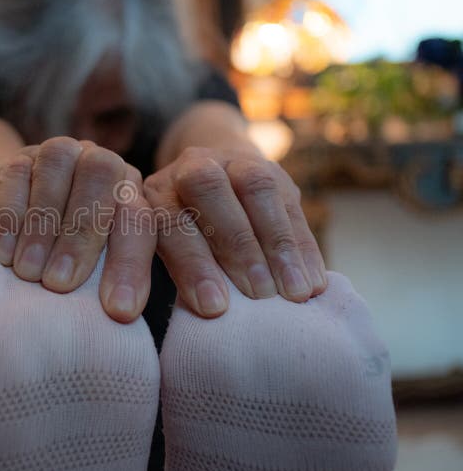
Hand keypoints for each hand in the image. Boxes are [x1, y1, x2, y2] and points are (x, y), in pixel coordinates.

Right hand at [0, 137, 156, 322]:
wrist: (12, 214)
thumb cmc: (62, 251)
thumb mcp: (92, 265)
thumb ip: (108, 278)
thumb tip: (121, 316)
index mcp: (130, 188)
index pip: (139, 218)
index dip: (131, 264)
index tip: (119, 310)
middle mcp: (99, 161)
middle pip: (101, 176)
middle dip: (81, 235)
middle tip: (59, 284)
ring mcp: (59, 153)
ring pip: (58, 167)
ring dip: (43, 224)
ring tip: (28, 273)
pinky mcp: (17, 158)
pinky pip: (16, 174)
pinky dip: (10, 216)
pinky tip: (3, 254)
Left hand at [144, 146, 326, 317]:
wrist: (211, 176)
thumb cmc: (185, 232)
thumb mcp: (165, 246)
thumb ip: (179, 269)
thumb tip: (209, 308)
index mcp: (157, 189)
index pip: (170, 221)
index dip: (192, 265)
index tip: (213, 307)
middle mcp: (192, 165)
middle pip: (209, 191)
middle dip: (237, 246)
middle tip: (259, 295)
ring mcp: (234, 161)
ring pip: (257, 188)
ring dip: (278, 244)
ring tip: (293, 291)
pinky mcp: (273, 170)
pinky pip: (292, 203)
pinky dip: (303, 246)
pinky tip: (312, 281)